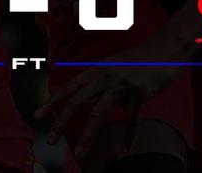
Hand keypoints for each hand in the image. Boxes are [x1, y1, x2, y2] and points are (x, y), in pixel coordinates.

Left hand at [35, 33, 184, 158]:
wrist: (163, 49)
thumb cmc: (137, 60)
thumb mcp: (113, 69)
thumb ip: (99, 87)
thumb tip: (86, 105)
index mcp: (96, 69)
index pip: (69, 87)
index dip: (53, 102)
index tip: (38, 115)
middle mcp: (105, 76)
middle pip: (78, 101)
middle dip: (62, 121)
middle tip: (50, 140)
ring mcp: (122, 84)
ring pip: (99, 112)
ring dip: (88, 135)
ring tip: (79, 152)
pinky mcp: (140, 93)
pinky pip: (132, 118)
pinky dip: (129, 136)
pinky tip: (125, 150)